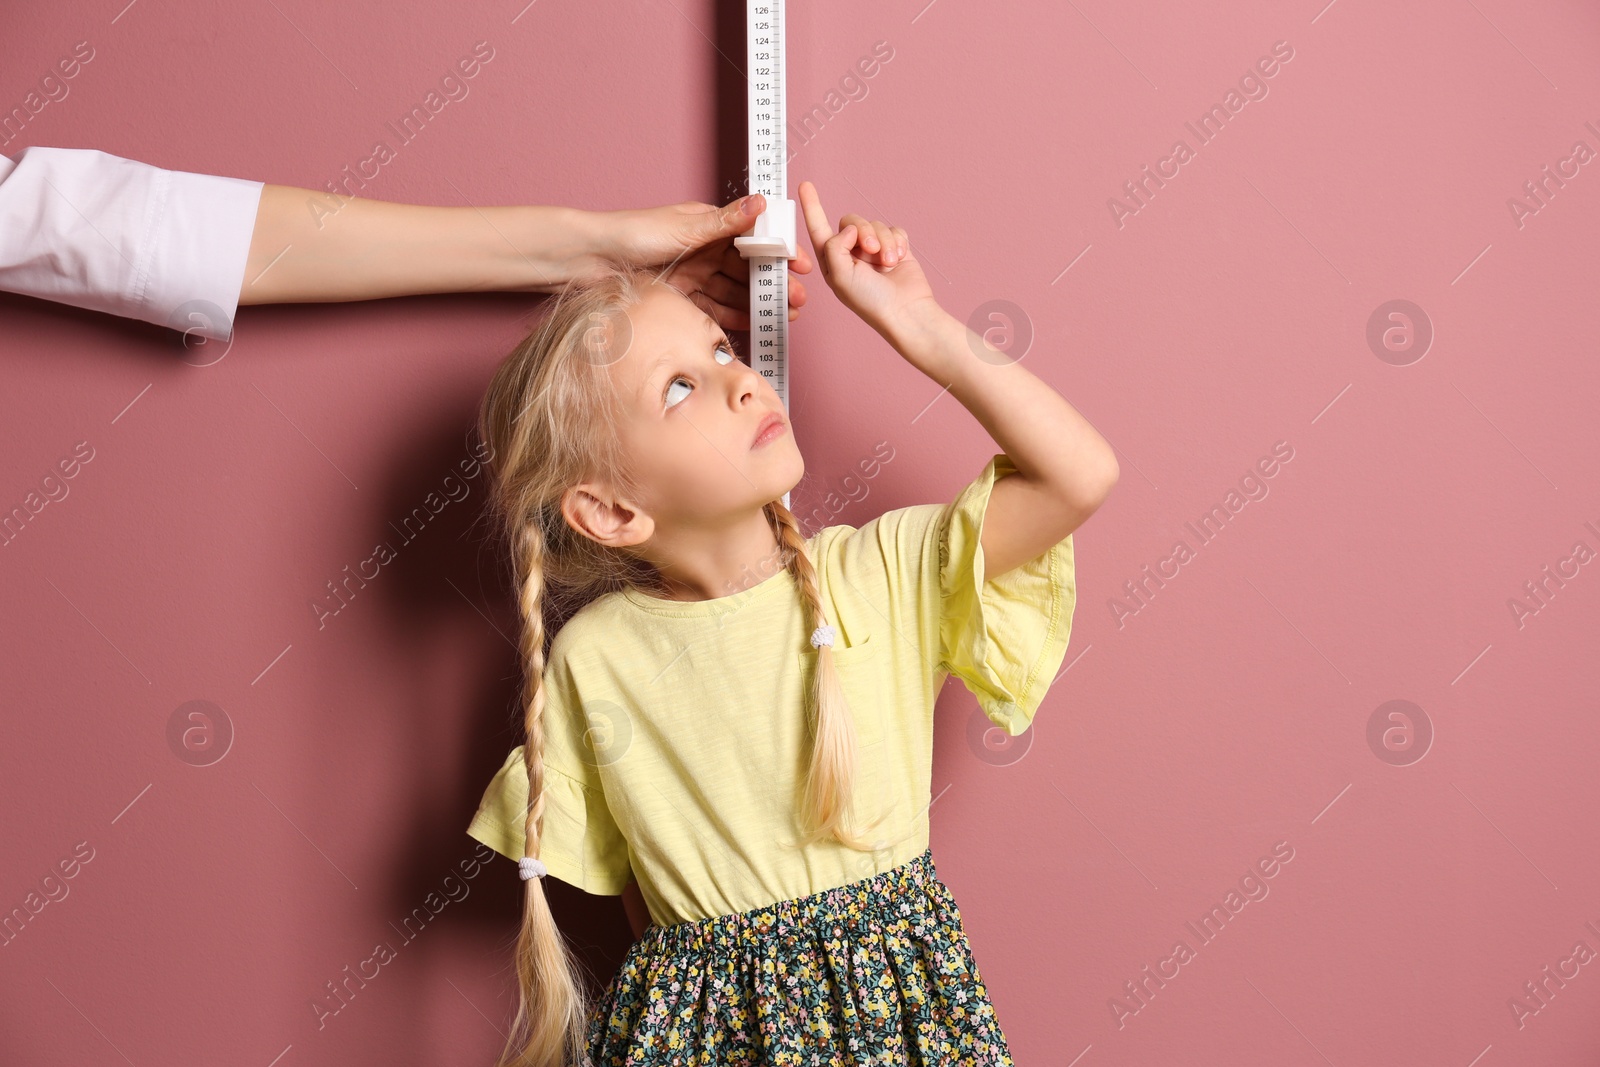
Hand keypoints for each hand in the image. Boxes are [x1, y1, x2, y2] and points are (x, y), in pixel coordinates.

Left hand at [589, 194, 814, 330]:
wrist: (589, 260)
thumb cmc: (632, 234)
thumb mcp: (684, 227)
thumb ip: (725, 221)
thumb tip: (761, 202)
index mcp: (708, 225)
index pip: (753, 238)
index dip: (778, 251)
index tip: (800, 264)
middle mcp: (704, 249)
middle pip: (747, 269)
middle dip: (774, 284)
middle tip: (799, 299)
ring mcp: (693, 274)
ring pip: (734, 291)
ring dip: (759, 302)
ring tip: (784, 315)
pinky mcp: (681, 297)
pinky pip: (713, 309)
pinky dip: (733, 317)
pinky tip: (754, 323)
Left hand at [796, 180, 937, 339]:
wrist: (905, 310)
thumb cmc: (871, 301)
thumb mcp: (839, 277)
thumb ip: (834, 246)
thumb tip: (849, 228)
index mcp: (833, 262)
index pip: (819, 229)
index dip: (812, 207)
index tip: (805, 186)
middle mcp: (852, 254)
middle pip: (851, 221)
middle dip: (863, 231)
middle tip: (871, 250)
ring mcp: (874, 250)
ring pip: (875, 225)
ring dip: (884, 242)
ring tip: (888, 264)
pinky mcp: (895, 248)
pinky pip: (894, 229)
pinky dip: (897, 242)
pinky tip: (900, 258)